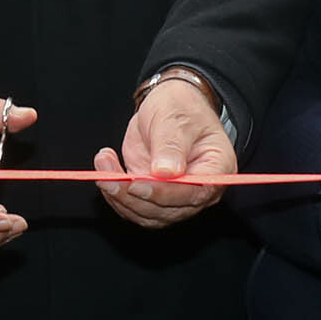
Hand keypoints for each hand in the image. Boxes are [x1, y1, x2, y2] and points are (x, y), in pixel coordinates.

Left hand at [96, 77, 232, 227]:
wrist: (168, 105)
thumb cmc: (180, 107)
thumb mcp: (175, 117)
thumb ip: (171, 145)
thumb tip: (166, 173)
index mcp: (216, 169)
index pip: (194, 193)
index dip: (164, 194)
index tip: (137, 184)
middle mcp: (198, 190)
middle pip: (168, 211)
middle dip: (133, 198)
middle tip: (108, 176)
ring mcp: (174, 196)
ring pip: (147, 214)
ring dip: (119, 196)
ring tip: (104, 164)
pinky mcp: (153, 195)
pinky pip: (132, 206)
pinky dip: (114, 192)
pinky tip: (104, 168)